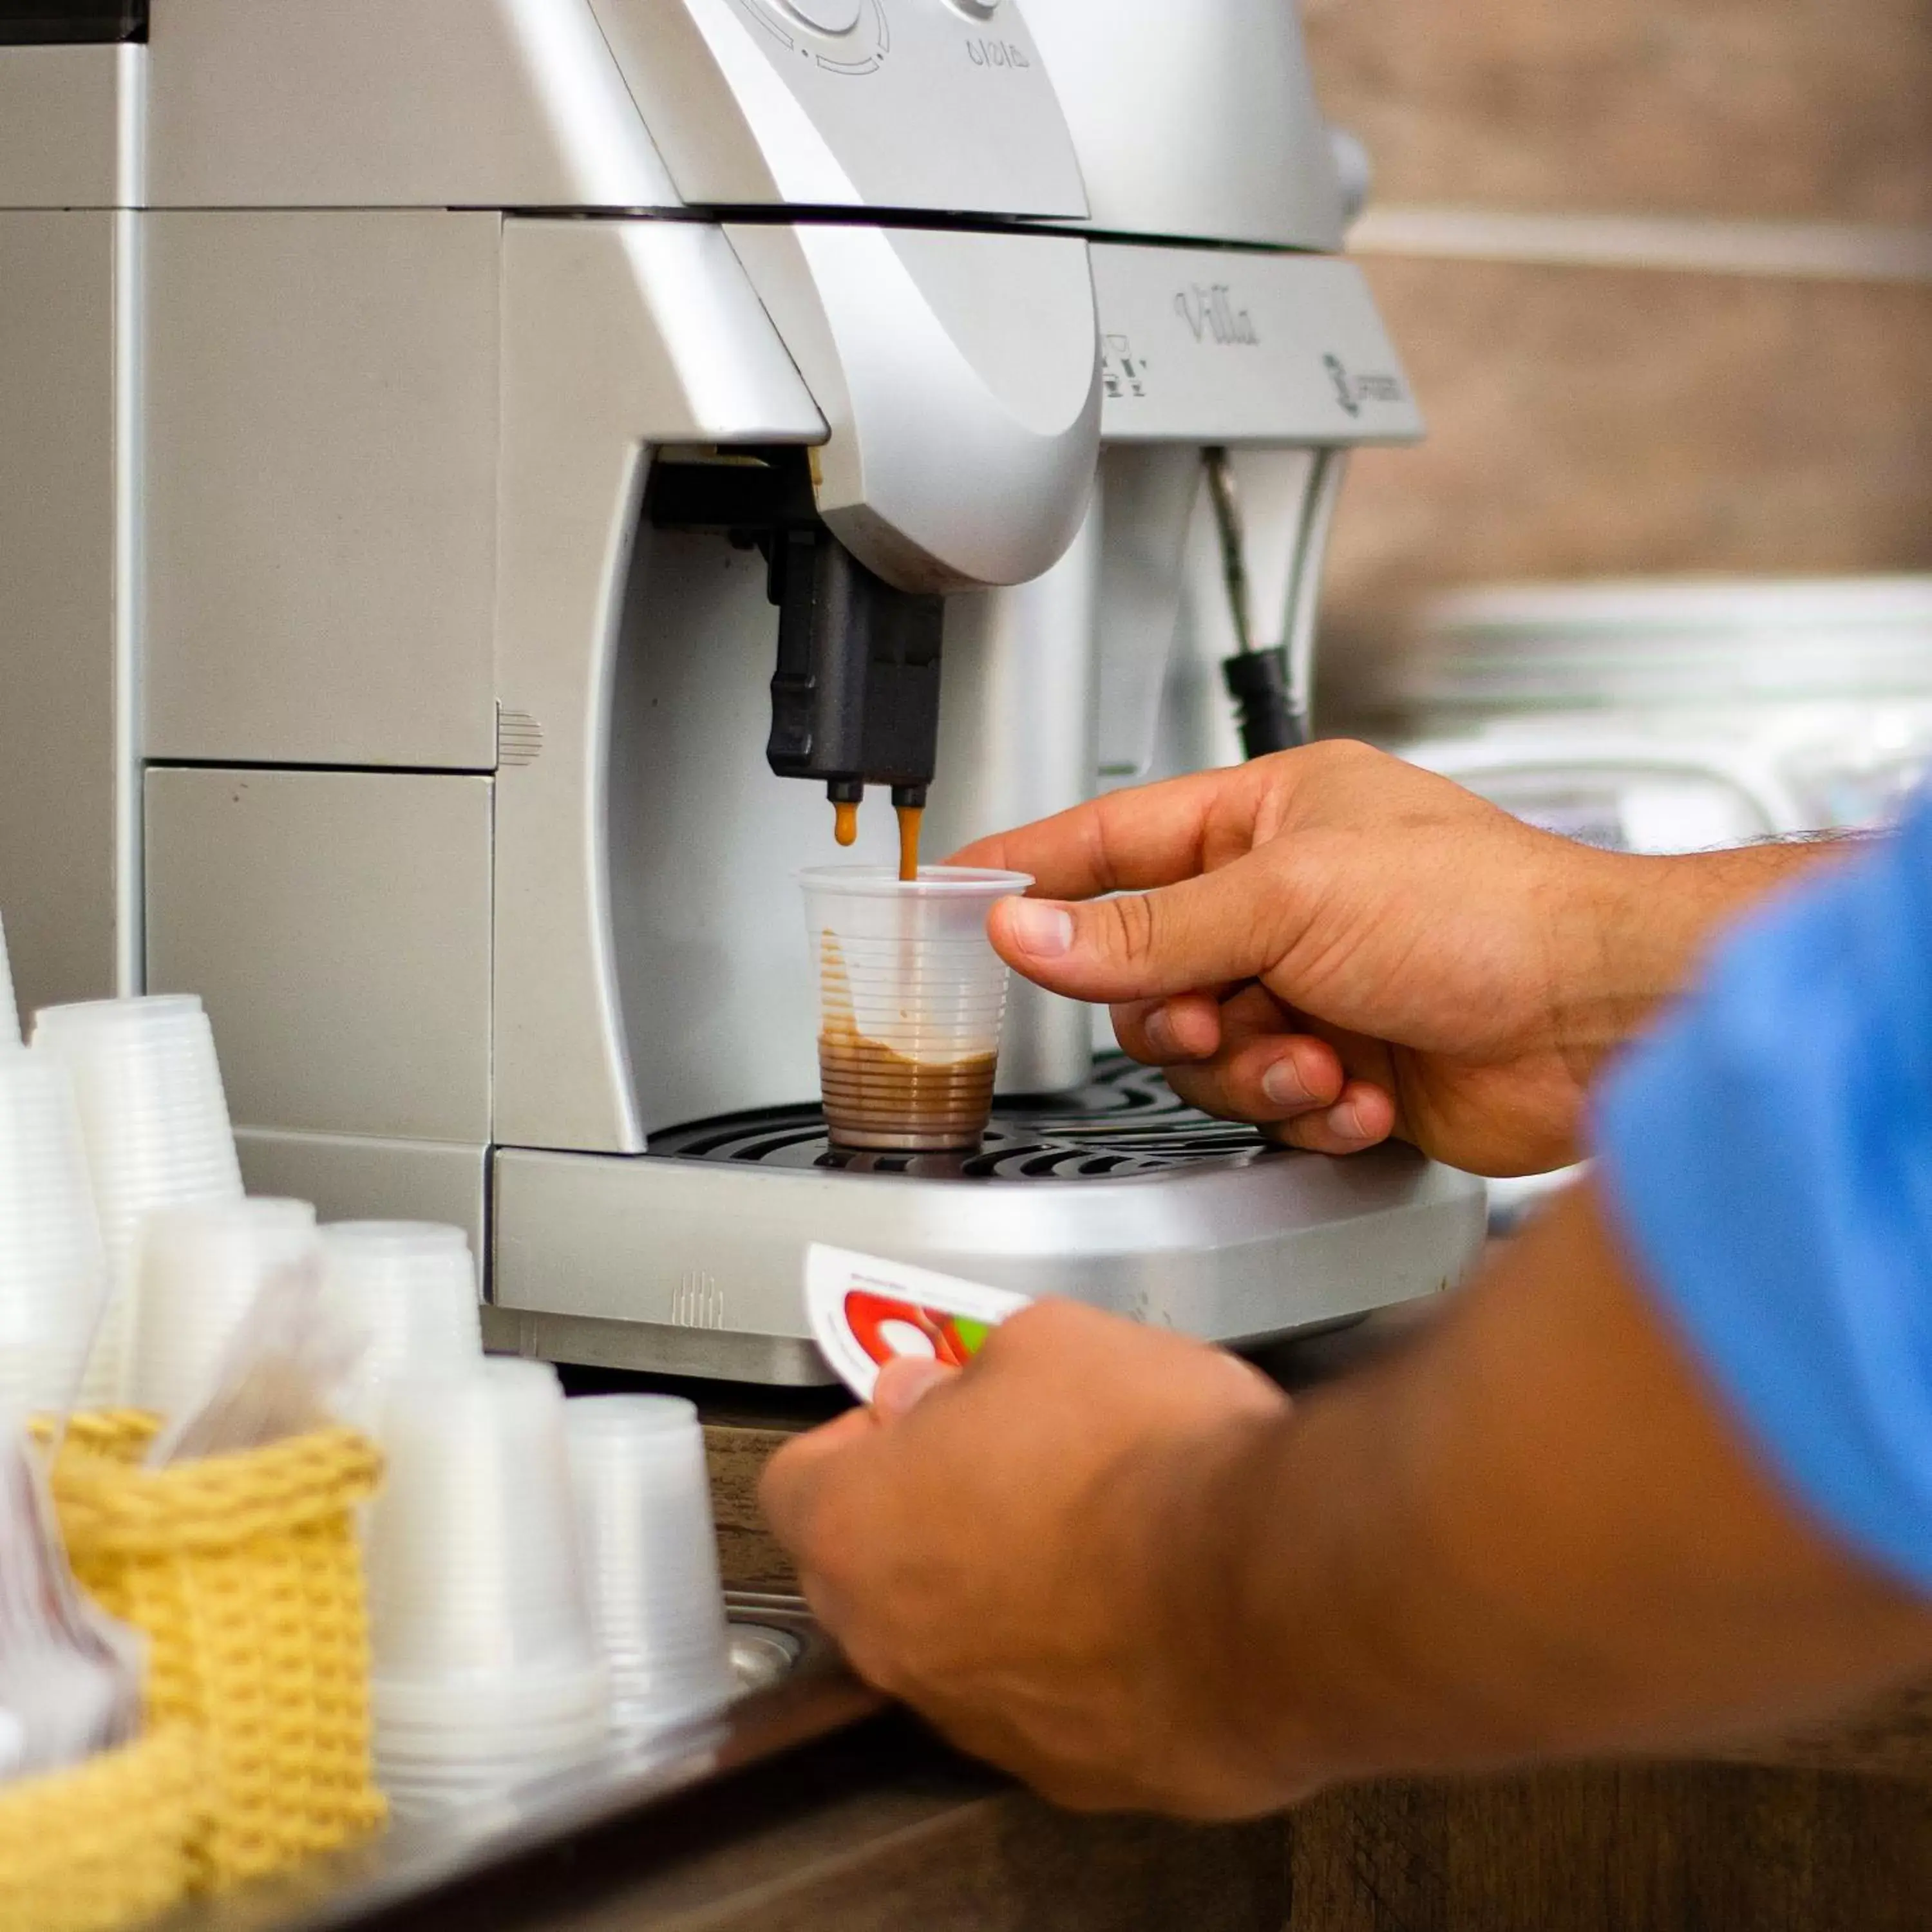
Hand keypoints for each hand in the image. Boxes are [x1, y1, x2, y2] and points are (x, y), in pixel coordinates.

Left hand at [761, 1302, 1298, 1816]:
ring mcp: (987, 1721)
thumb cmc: (1154, 1464)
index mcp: (860, 1528)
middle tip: (1005, 1457)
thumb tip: (946, 1388)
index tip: (913, 1411)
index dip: (858, 1436)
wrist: (1279, 1586)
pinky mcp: (1079, 1772)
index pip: (797, 1481)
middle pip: (871, 1570)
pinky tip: (1145, 1600)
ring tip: (1095, 1526)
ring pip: (961, 1641)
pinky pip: (1051, 1700)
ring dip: (1002, 1588)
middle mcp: (901, 1643)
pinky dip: (1080, 1656)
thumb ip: (969, 1372)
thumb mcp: (1050, 1344)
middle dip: (925, 1512)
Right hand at [955, 742, 1824, 1176]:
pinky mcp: (1345, 1066)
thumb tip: (1032, 927)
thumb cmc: (1490, 913)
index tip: (960, 886)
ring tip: (1317, 1055)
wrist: (1601, 1021)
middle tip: (1216, 1014)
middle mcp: (1288, 902)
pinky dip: (1310, 1106)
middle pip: (1149, 970)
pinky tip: (1366, 1087)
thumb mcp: (1288, 900)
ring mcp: (1317, 988)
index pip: (1114, 837)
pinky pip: (1266, 1103)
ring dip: (1254, 1067)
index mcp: (1270, 820)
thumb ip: (1145, 927)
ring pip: (1202, 1052)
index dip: (1033, 865)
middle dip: (1181, 1009)